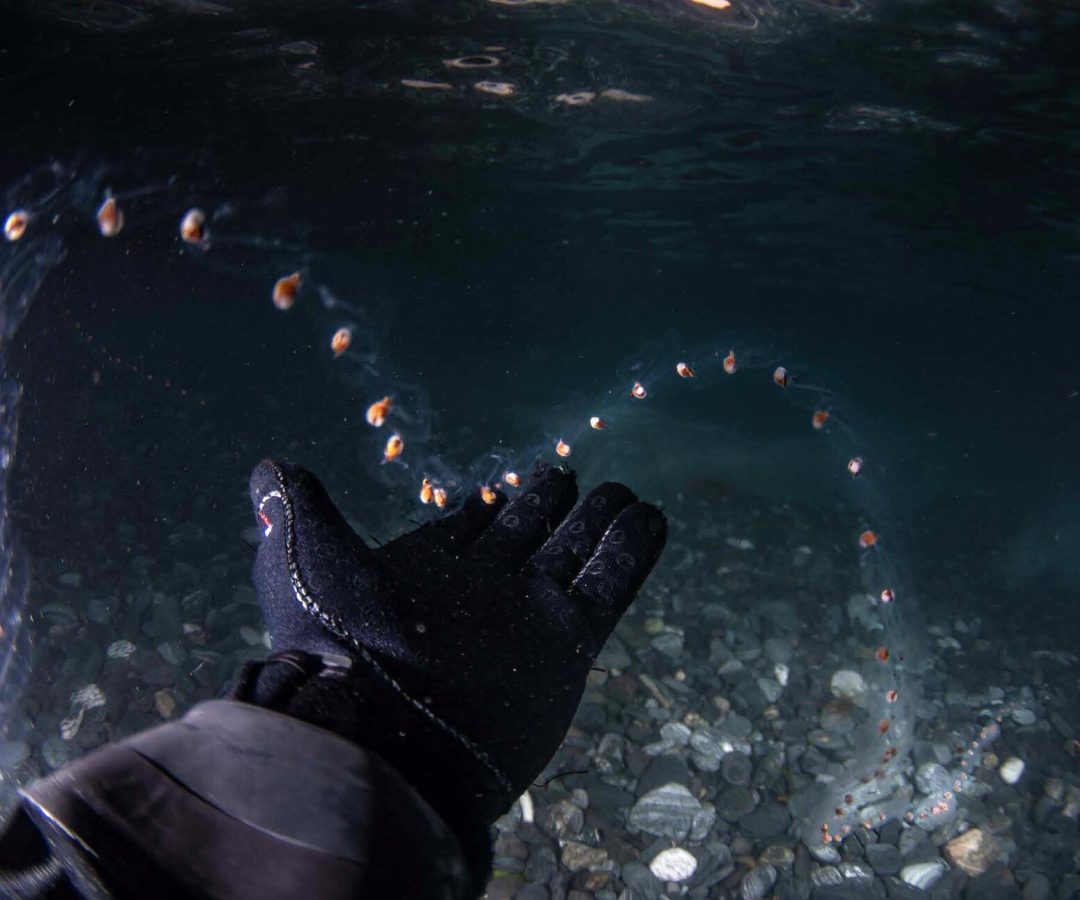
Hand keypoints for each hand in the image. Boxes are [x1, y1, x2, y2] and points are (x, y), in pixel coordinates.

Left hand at [243, 459, 665, 875]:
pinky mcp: (566, 642)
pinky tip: (651, 519)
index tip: (513, 484)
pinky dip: (634, 551)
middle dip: (554, 504)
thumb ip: (292, 507)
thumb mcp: (298, 556)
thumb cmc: (333, 643)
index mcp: (425, 572)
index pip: (472, 526)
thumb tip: (269, 466)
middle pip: (531, 533)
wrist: (381, 733)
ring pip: (577, 554)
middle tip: (576, 477)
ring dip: (604, 523)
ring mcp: (526, 616)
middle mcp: (480, 592)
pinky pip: (611, 584)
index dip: (493, 503)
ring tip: (628, 494)